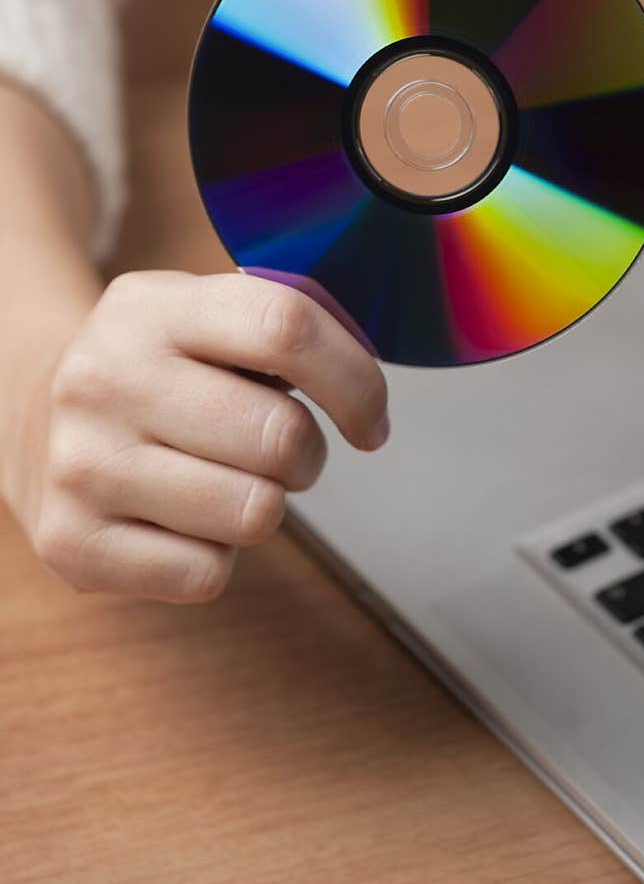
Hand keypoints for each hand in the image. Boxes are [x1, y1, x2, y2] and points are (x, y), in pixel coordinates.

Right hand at [21, 270, 388, 602]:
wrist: (29, 419)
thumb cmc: (152, 372)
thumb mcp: (200, 314)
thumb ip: (282, 328)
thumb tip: (368, 381)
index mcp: (152, 308)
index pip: (287, 329)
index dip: (355, 381)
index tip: (369, 418)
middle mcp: (105, 380)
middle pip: (281, 437)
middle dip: (307, 455)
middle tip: (278, 451)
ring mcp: (82, 465)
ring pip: (256, 513)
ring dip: (264, 506)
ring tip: (225, 481)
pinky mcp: (73, 544)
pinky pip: (208, 575)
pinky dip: (216, 557)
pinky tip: (183, 521)